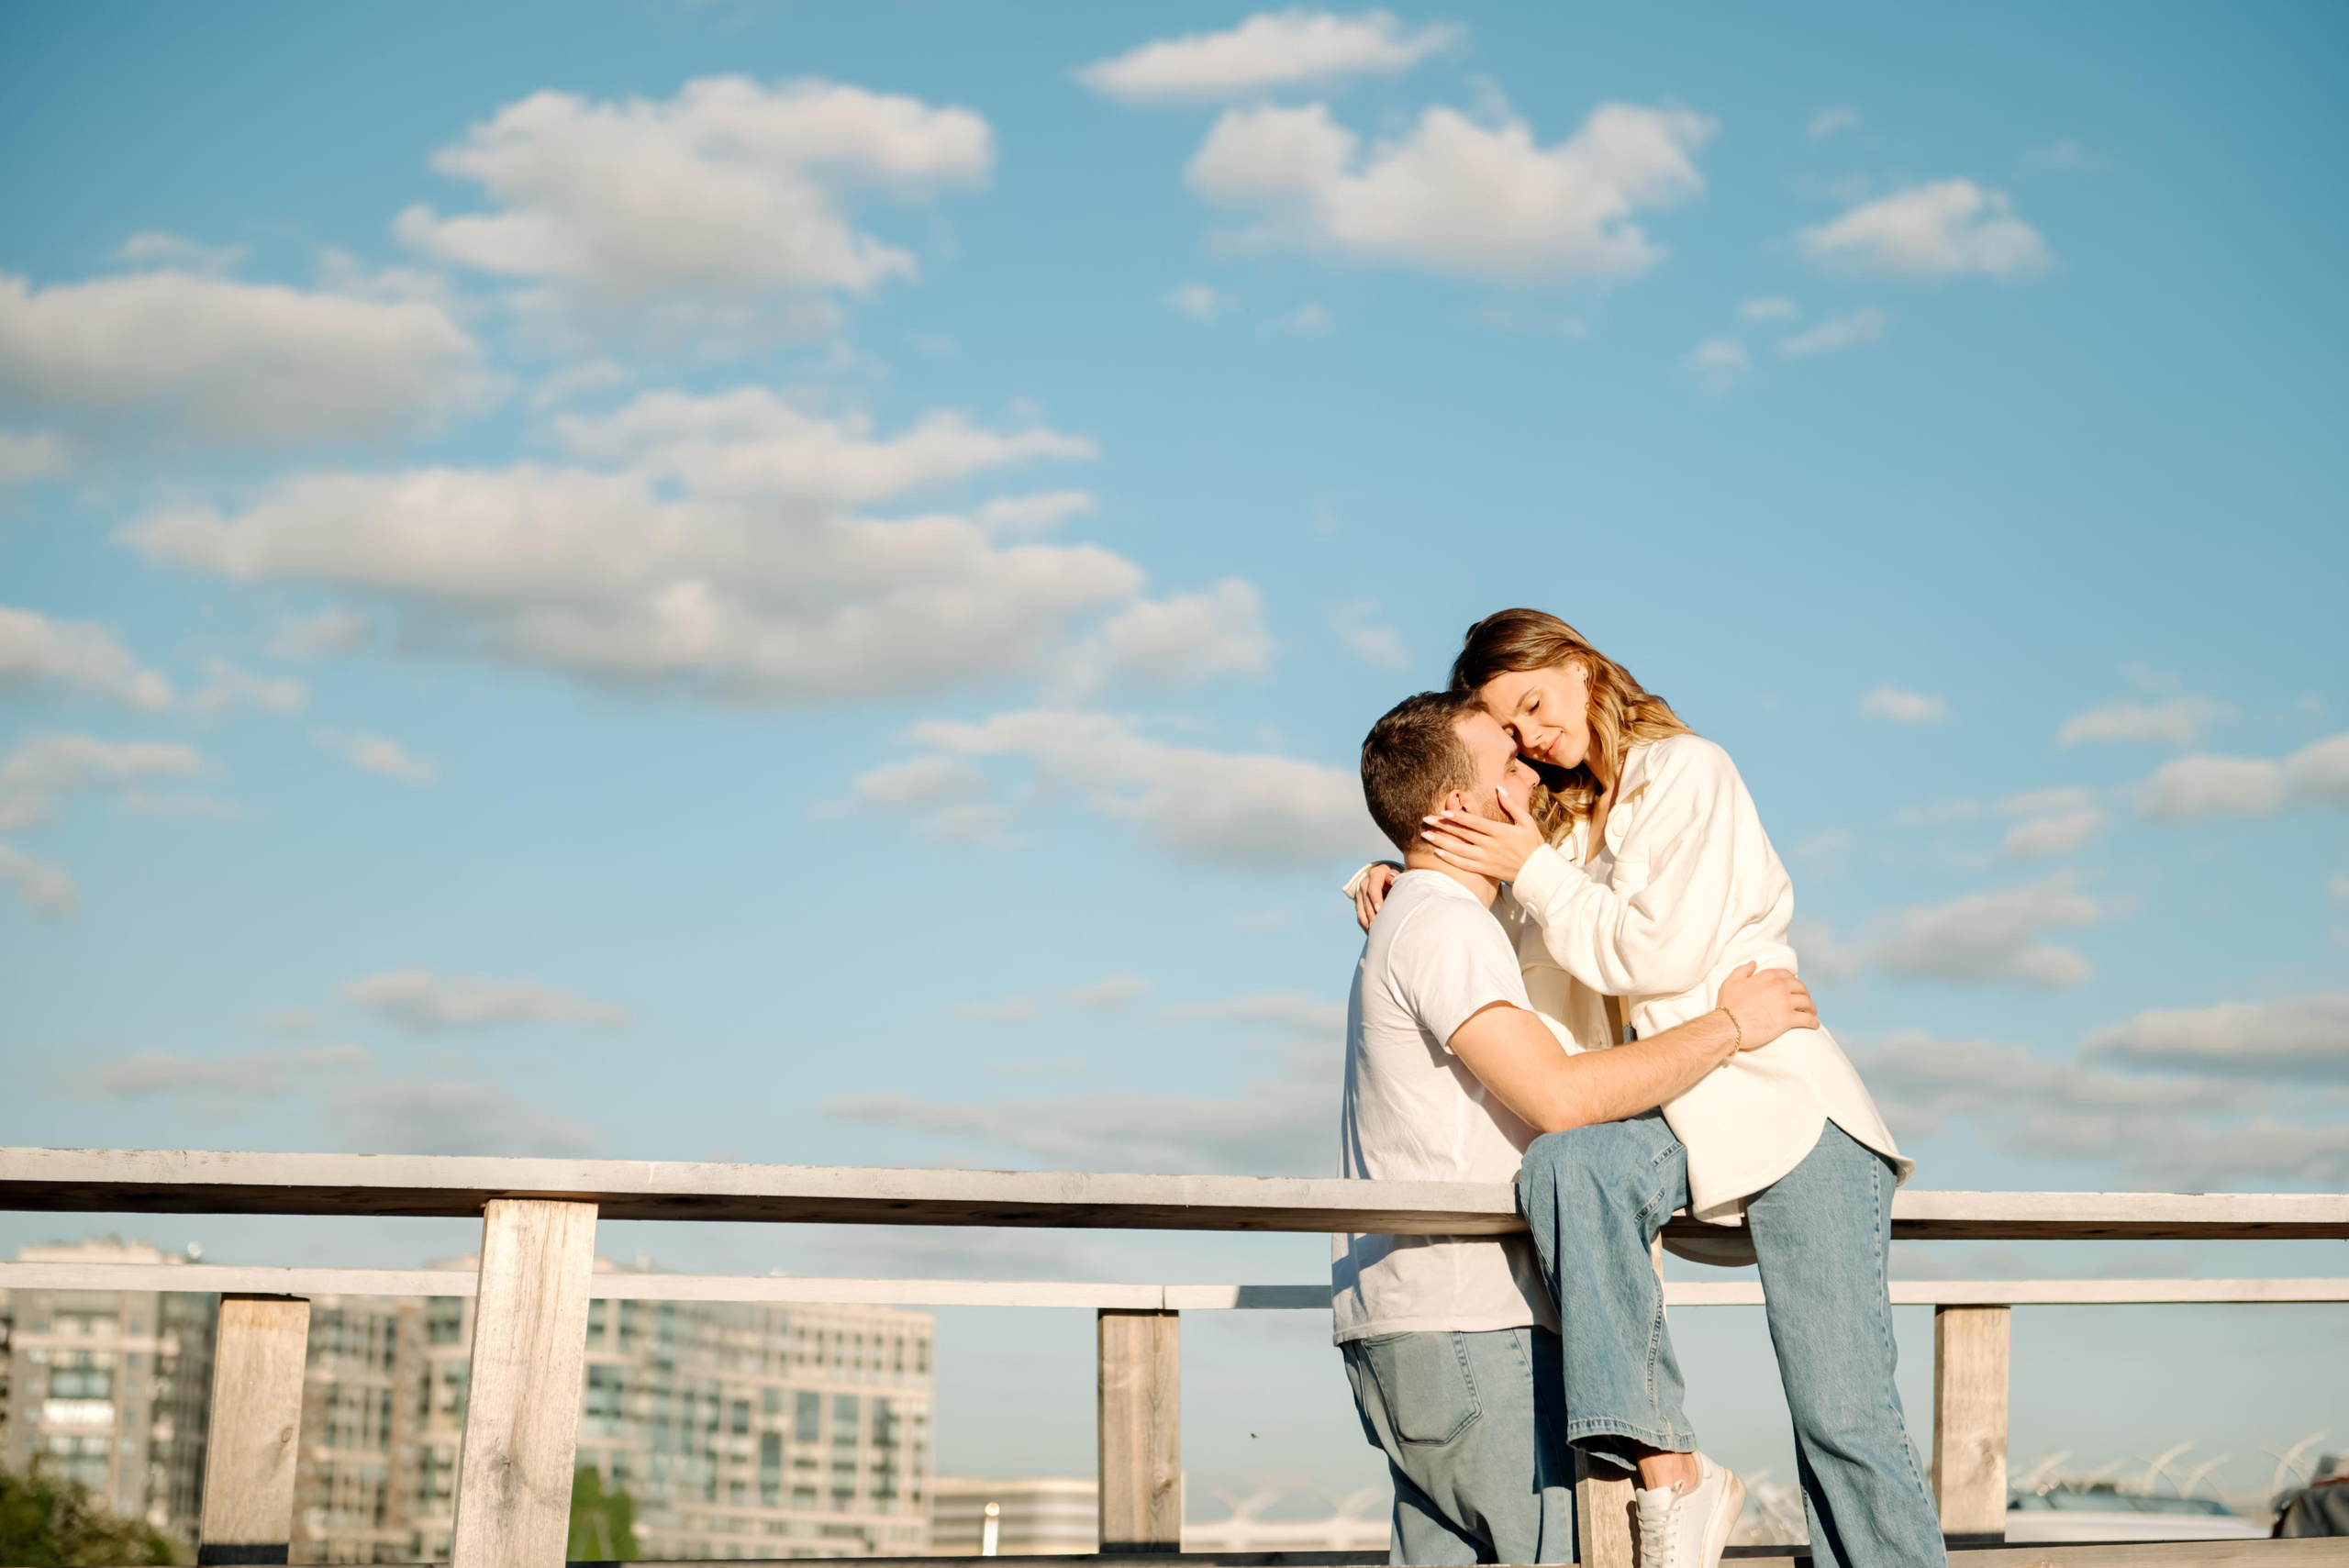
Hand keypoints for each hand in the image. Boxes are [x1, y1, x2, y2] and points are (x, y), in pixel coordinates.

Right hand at [1353, 863, 1400, 929]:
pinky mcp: (1359, 901)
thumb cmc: (1398, 877)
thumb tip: (1391, 878)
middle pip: (1366, 900)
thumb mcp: (1400, 875)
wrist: (1388, 875)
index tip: (1379, 910)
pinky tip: (1372, 932)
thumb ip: (1397, 878)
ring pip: (1361, 909)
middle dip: (1371, 913)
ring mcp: (1361, 891)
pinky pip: (1360, 914)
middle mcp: (1365, 881)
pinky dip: (1365, 923)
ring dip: (1367, 921)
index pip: (1373, 887)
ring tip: (1373, 932)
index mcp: (1376, 873)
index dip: (1375, 898)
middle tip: (1377, 926)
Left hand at [1420, 789, 1546, 883]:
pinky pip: (1464, 865)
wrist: (1537, 871)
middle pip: (1462, 834)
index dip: (1458, 816)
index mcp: (1499, 831)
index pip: (1474, 822)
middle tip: (1426, 819)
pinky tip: (1438, 853)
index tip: (1443, 811)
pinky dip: (1451, 859)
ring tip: (1426, 835)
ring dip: (1441, 842)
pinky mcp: (1485, 870)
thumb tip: (1498, 787)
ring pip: (1459, 849)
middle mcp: (1490, 845)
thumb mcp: (1526, 821)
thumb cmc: (1533, 844)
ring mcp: (1486, 858)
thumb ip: (1511, 804)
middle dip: (1443, 826)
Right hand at [1715, 962, 1816, 1052]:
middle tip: (1805, 1001)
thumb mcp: (1730, 982)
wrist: (1727, 1026)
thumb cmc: (1728, 1005)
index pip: (1788, 975)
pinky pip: (1808, 1019)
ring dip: (1811, 1008)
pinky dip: (1813, 1022)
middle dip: (1805, 994)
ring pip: (1807, 1003)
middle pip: (1801, 988)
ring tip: (1811, 1013)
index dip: (1793, 982)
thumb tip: (1754, 963)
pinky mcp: (1788, 1019)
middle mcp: (1779, 986)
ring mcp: (1785, 1002)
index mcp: (1768, 976)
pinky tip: (1814, 1025)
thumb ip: (1743, 969)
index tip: (1794, 989)